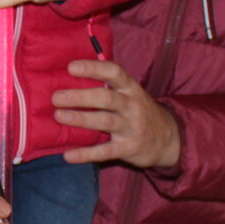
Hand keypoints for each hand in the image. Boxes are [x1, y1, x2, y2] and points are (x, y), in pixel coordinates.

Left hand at [52, 59, 181, 169]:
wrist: (168, 139)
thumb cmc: (138, 111)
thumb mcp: (129, 94)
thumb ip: (107, 87)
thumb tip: (67, 79)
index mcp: (130, 88)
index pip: (113, 72)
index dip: (92, 68)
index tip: (71, 67)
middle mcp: (132, 105)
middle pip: (106, 98)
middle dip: (80, 97)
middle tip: (56, 97)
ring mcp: (132, 127)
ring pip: (105, 121)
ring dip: (81, 118)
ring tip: (59, 116)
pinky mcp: (129, 148)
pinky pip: (106, 151)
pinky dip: (86, 154)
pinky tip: (68, 155)